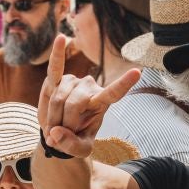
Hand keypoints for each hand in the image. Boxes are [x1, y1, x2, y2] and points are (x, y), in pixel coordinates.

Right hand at [37, 34, 138, 157]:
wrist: (59, 133)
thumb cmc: (75, 139)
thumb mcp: (79, 150)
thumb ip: (71, 146)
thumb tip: (56, 133)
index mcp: (101, 103)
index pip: (114, 93)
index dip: (124, 84)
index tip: (137, 72)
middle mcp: (89, 87)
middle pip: (73, 104)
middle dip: (64, 123)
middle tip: (59, 137)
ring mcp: (72, 82)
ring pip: (59, 98)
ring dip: (52, 117)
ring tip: (53, 128)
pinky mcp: (55, 80)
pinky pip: (54, 67)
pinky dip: (57, 54)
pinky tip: (60, 38)